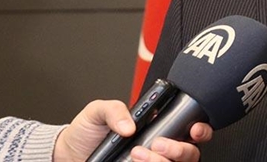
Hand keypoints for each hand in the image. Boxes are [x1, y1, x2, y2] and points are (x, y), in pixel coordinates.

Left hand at [52, 99, 212, 161]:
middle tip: (158, 144)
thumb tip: (130, 125)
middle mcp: (159, 148)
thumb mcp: (97, 111)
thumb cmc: (86, 132)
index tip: (193, 129)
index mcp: (157, 127)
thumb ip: (115, 110)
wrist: (66, 154)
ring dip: (163, 161)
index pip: (191, 129)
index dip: (200, 130)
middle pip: (190, 153)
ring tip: (137, 154)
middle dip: (180, 149)